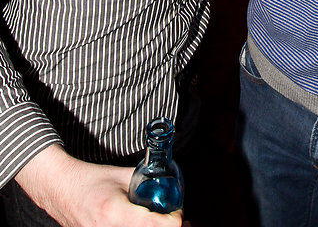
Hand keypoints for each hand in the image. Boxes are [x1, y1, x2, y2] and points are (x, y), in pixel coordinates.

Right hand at [15, 144, 182, 226]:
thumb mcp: (121, 175)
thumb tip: (169, 184)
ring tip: (162, 222)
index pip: (152, 225)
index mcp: (115, 212)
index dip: (172, 221)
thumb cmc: (89, 180)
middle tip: (174, 219)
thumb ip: (146, 180)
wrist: (60, 189)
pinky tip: (147, 225)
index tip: (178, 212)